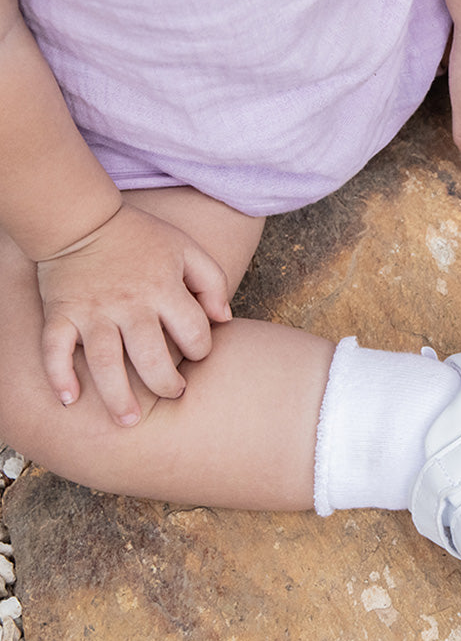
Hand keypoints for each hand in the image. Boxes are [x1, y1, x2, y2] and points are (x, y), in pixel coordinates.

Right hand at [35, 204, 231, 425]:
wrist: (82, 219)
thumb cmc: (140, 237)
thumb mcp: (187, 249)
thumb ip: (213, 281)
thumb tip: (224, 320)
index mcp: (164, 288)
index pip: (193, 332)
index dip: (202, 349)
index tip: (196, 354)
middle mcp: (130, 304)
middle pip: (151, 357)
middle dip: (165, 385)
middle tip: (172, 395)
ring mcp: (93, 311)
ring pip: (104, 363)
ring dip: (117, 396)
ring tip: (128, 421)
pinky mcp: (61, 313)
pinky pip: (55, 350)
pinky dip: (58, 376)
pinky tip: (69, 400)